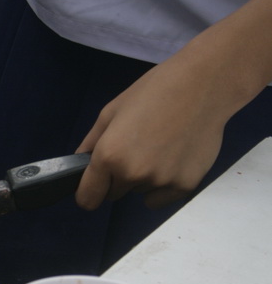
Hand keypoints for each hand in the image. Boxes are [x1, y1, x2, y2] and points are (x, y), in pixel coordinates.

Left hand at [75, 54, 231, 210]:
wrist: (204, 85)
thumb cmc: (154, 92)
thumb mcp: (111, 111)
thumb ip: (91, 142)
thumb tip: (80, 163)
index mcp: (109, 156)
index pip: (88, 198)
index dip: (89, 193)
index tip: (95, 185)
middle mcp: (133, 174)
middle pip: (114, 194)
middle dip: (118, 179)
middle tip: (136, 150)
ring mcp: (161, 182)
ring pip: (140, 192)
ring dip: (143, 179)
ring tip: (160, 147)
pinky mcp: (186, 186)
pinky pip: (162, 198)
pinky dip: (164, 185)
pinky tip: (174, 159)